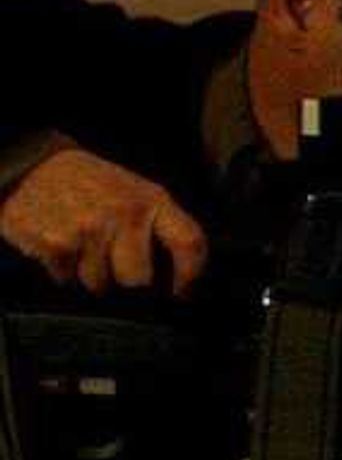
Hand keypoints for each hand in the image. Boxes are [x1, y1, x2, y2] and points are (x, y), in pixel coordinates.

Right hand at [1, 148, 207, 294]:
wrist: (34, 165)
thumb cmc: (93, 186)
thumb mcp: (136, 192)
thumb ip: (160, 227)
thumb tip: (179, 279)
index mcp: (153, 199)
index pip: (189, 243)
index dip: (190, 276)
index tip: (180, 294)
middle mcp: (124, 213)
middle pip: (138, 279)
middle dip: (127, 282)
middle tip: (114, 266)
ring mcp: (88, 228)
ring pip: (100, 284)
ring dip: (91, 276)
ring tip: (83, 248)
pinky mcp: (55, 242)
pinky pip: (67, 280)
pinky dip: (63, 271)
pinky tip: (62, 247)